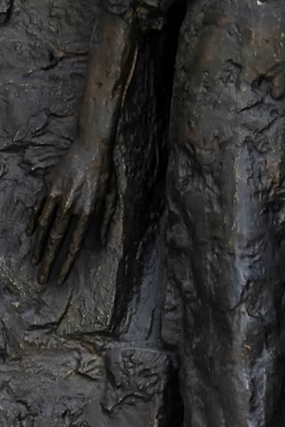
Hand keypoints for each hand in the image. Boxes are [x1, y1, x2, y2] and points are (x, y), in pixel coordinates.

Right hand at [32, 136, 111, 283]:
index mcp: (90, 211)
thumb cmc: (105, 173)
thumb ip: (104, 220)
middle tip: (40, 280)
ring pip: (43, 228)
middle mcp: (72, 206)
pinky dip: (33, 224)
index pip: (76, 244)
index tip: (59, 279)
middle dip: (48, 263)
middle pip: (56, 241)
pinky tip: (30, 236)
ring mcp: (58, 197)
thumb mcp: (111, 196)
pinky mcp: (48, 188)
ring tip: (35, 263)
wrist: (92, 146)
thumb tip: (99, 242)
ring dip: (38, 248)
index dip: (67, 264)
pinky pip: (38, 210)